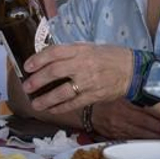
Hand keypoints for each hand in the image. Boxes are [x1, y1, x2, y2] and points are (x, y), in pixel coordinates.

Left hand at [21, 43, 135, 113]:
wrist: (132, 70)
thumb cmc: (109, 57)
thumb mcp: (89, 48)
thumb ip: (70, 53)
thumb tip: (47, 60)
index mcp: (81, 50)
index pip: (55, 52)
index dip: (38, 59)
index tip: (27, 66)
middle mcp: (83, 65)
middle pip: (55, 72)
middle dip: (38, 80)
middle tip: (27, 87)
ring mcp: (88, 82)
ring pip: (62, 92)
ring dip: (46, 99)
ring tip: (35, 104)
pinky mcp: (94, 96)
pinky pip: (74, 103)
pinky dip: (60, 108)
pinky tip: (51, 110)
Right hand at [89, 99, 159, 139]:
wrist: (88, 112)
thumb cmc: (106, 101)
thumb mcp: (121, 94)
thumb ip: (136, 96)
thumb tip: (156, 100)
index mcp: (122, 103)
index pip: (143, 109)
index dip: (157, 115)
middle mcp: (120, 116)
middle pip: (143, 124)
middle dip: (158, 129)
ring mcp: (117, 128)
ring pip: (138, 134)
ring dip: (152, 137)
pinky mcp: (115, 136)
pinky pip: (130, 140)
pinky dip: (141, 141)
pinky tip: (149, 143)